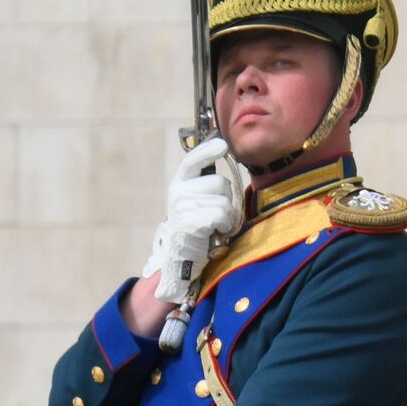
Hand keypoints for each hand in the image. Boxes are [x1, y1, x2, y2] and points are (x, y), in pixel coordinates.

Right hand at [141, 137, 239, 304]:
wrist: (182, 259)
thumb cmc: (196, 229)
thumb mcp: (197, 201)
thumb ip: (206, 183)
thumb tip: (223, 154)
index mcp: (179, 184)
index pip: (193, 160)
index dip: (208, 150)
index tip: (222, 146)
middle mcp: (178, 193)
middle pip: (219, 183)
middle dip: (227, 198)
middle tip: (218, 214)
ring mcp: (183, 207)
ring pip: (223, 200)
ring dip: (228, 215)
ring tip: (217, 225)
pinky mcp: (191, 222)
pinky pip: (221, 214)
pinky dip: (225, 225)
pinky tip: (217, 232)